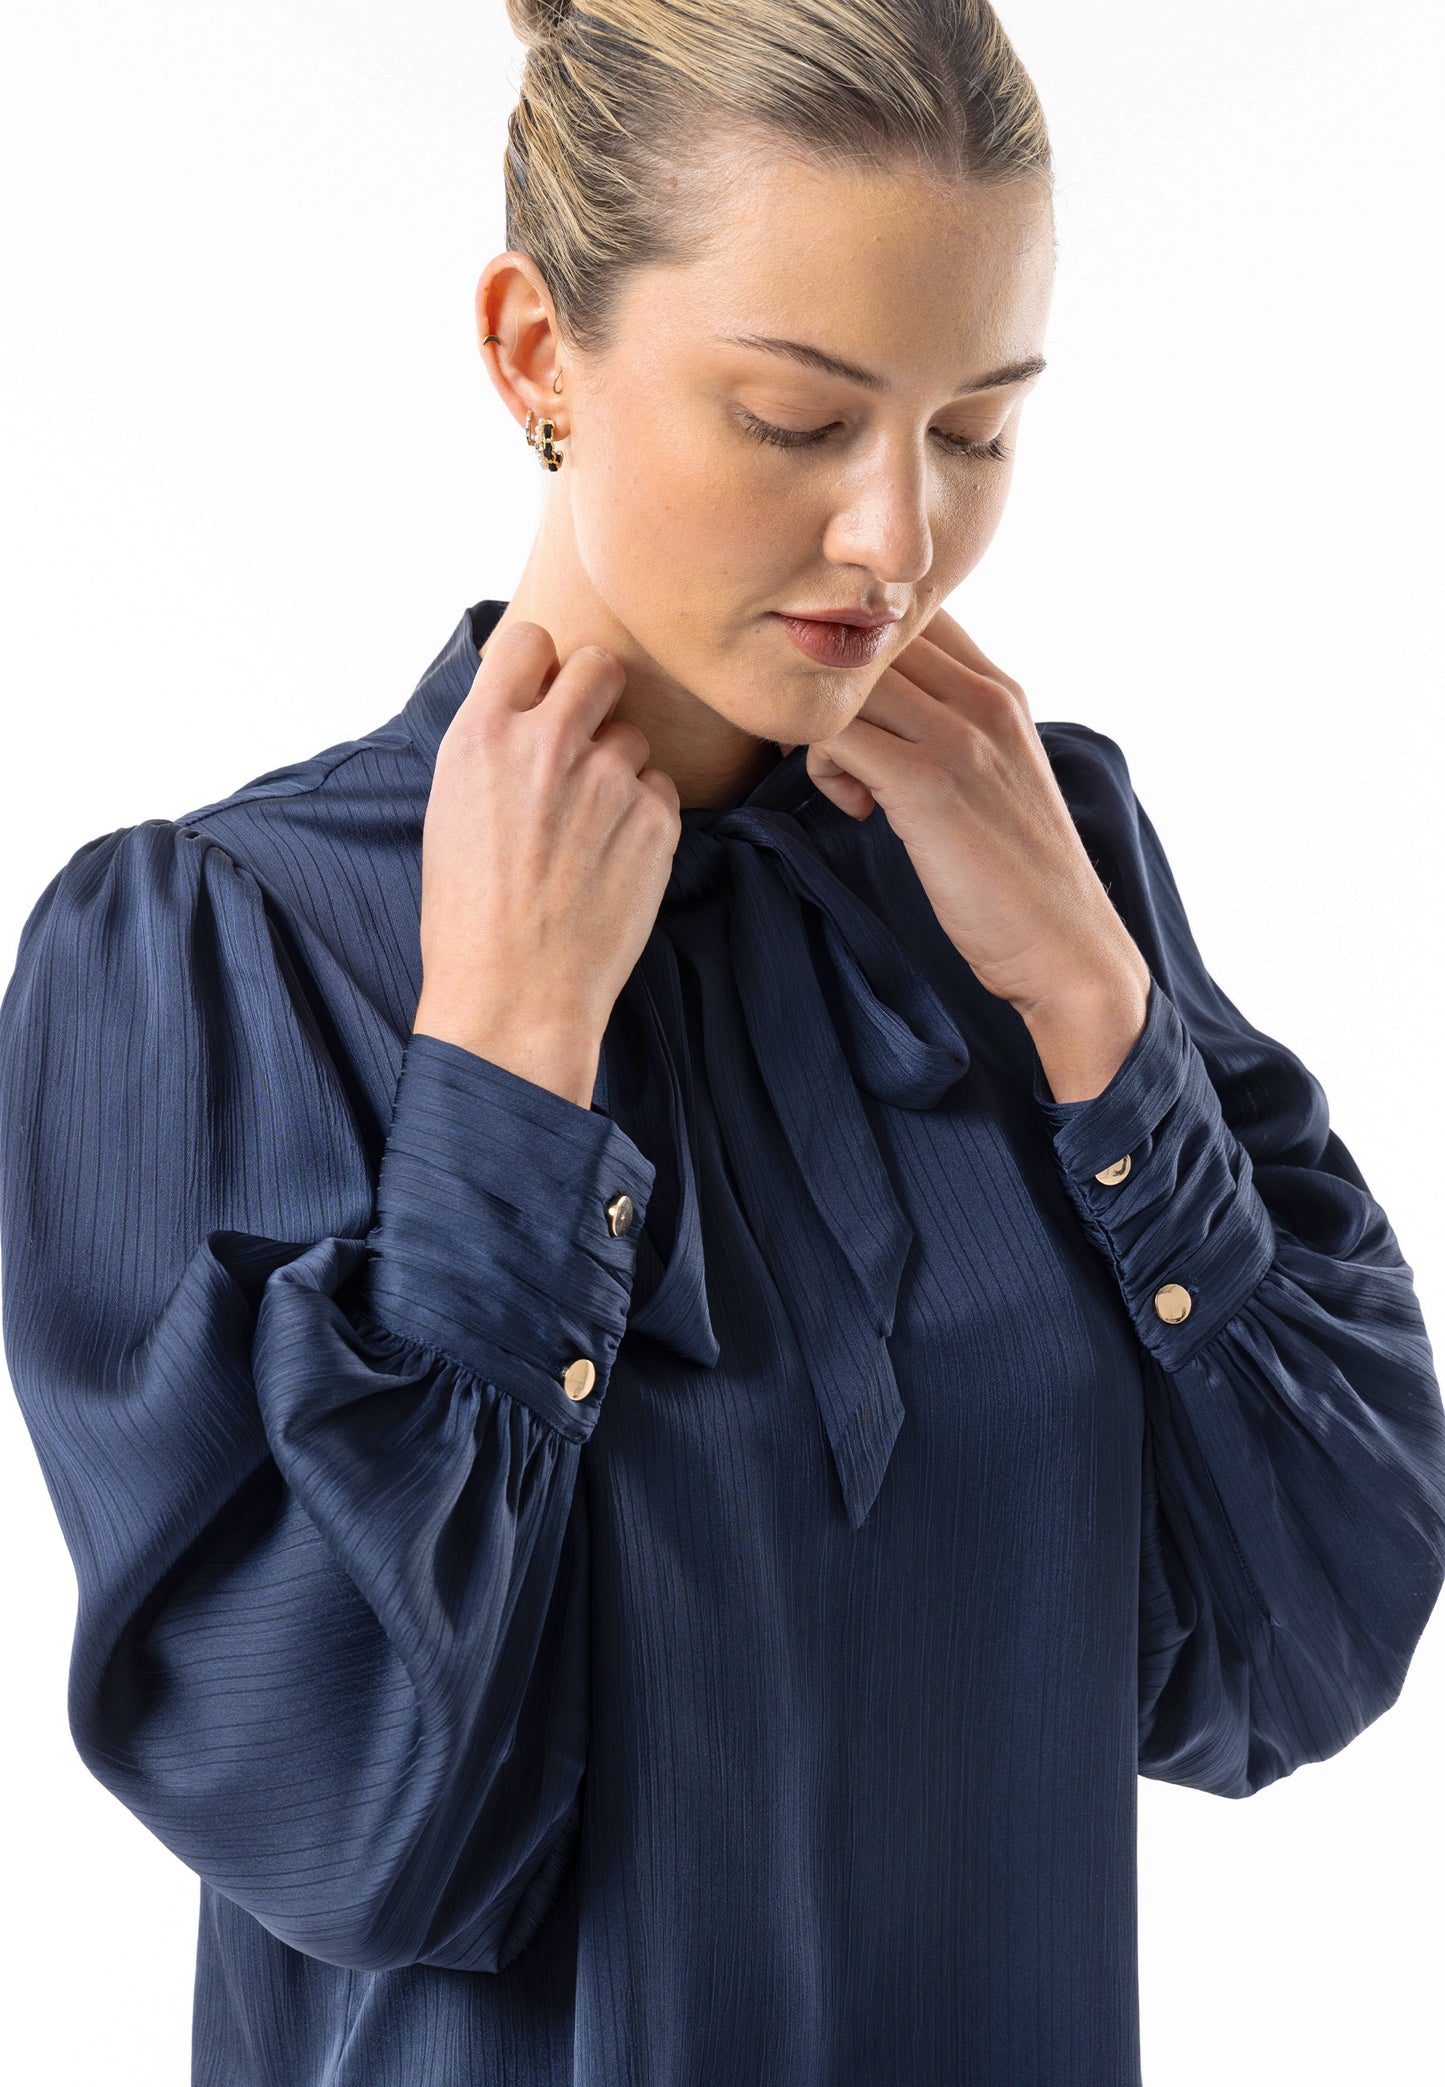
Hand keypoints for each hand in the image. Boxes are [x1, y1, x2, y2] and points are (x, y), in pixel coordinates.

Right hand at [412, 621, 680, 1104]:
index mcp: (484, 734)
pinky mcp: (656, 820)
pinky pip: (661, 790)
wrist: (515, 994)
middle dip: (597, 693)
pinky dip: (644, 817)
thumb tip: (530, 708)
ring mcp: (610, 780)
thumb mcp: (451, 809)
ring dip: (620, 768)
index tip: (543, 691)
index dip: (541, 665)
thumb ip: (494, 746)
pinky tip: (611, 861)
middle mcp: (548, 743)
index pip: (529, 639)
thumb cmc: (469, 914)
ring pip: (634, 736)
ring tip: (588, 829)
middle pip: (600, 665)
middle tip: (585, 739)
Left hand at [804, 606, 1150, 1022]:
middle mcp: (983, 696)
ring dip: (819, 726)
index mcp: (999, 688)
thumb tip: (883, 713)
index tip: (854, 713)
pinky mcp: (928, 782)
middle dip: (829, 686)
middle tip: (830, 746)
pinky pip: (835, 733)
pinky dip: (824, 764)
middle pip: (868, 635)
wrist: (1064, 943)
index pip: (911, 613)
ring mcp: (958, 735)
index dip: (861, 651)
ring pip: (844, 679)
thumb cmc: (1017, 873)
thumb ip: (952, 729)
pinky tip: (857, 808)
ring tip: (847, 781)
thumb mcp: (996, 775)